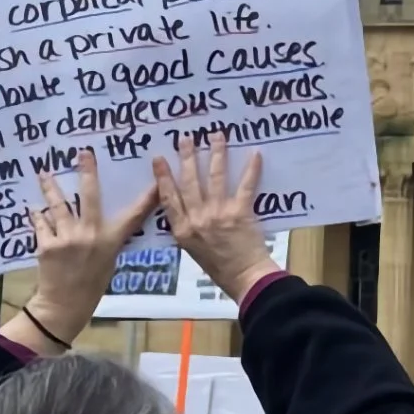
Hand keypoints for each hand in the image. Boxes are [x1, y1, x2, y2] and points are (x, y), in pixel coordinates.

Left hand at [4, 151, 154, 356]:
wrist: (64, 305)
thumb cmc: (92, 284)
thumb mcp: (109, 260)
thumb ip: (108, 238)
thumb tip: (104, 217)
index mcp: (110, 241)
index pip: (133, 215)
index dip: (147, 198)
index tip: (156, 180)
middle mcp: (90, 235)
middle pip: (89, 196)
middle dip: (87, 172)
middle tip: (83, 152)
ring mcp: (67, 238)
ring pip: (58, 205)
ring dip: (51, 187)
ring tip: (44, 173)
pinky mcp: (47, 245)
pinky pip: (41, 223)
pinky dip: (38, 216)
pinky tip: (34, 208)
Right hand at [155, 133, 278, 301]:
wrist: (244, 277)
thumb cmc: (218, 267)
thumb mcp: (191, 250)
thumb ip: (186, 228)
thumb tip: (184, 207)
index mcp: (182, 230)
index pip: (168, 198)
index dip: (163, 177)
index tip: (158, 159)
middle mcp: (197, 219)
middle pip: (189, 182)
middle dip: (187, 157)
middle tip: (186, 138)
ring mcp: (218, 214)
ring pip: (214, 177)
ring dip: (216, 154)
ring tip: (216, 136)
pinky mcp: (240, 212)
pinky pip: (245, 185)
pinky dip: (251, 169)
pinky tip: (255, 153)